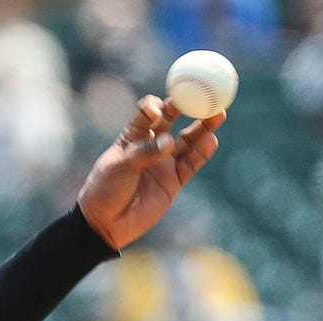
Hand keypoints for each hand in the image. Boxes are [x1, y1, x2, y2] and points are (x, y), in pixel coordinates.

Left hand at [77, 96, 224, 251]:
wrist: (105, 224)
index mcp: (133, 136)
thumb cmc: (105, 190)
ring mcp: (165, 162)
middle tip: (205, 95)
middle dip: (190, 106)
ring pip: (189, 140)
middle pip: (175, 119)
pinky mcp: (174, 181)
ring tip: (218, 114)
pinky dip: (203, 152)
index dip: (156, 106)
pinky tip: (211, 140)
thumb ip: (144, 152)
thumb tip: (169, 142)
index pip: (148, 112)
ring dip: (204, 127)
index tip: (160, 109)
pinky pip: (192, 163)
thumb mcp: (119, 167)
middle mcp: (152, 144)